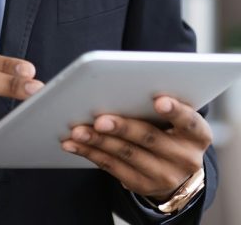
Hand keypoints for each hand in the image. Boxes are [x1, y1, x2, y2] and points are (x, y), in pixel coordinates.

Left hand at [61, 96, 211, 201]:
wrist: (179, 172)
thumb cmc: (172, 130)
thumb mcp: (178, 120)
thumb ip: (161, 105)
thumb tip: (121, 86)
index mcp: (197, 135)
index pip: (189, 121)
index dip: (175, 111)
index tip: (159, 100)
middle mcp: (184, 158)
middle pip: (149, 138)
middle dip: (122, 127)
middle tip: (99, 119)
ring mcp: (164, 175)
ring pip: (126, 154)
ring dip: (98, 141)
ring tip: (78, 130)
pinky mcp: (142, 185)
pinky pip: (112, 168)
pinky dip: (91, 153)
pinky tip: (74, 144)